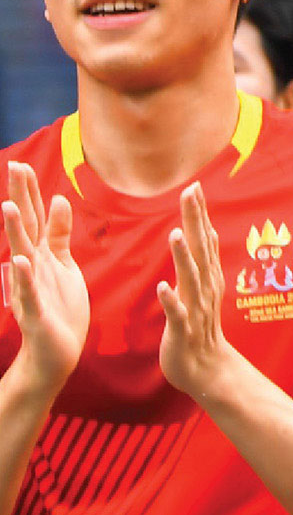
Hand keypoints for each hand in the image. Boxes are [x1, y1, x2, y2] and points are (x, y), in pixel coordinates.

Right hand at [2, 162, 88, 394]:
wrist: (57, 349)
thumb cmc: (60, 306)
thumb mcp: (64, 264)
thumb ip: (59, 234)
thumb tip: (59, 199)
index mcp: (42, 254)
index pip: (33, 217)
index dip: (29, 193)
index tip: (22, 165)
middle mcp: (32, 265)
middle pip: (25, 227)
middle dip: (20, 199)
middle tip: (14, 168)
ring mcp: (31, 286)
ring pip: (22, 254)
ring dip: (15, 231)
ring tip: (7, 207)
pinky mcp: (36, 310)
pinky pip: (29, 291)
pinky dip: (25, 277)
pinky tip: (21, 260)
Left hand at [157, 182, 239, 398]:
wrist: (206, 368)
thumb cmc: (199, 326)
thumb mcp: (203, 287)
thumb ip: (204, 259)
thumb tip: (205, 229)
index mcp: (207, 276)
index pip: (204, 238)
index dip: (200, 213)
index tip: (194, 185)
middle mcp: (205, 287)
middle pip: (200, 249)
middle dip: (195, 221)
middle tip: (191, 192)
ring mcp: (195, 308)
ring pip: (190, 278)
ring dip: (183, 257)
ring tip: (176, 234)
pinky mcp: (183, 330)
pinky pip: (177, 313)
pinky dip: (171, 299)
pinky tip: (163, 287)